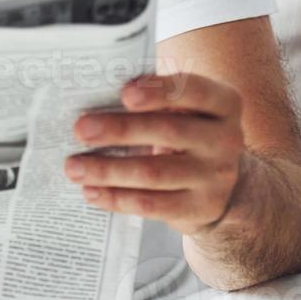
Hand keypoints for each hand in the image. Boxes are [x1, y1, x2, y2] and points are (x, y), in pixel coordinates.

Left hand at [66, 72, 247, 236]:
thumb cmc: (186, 132)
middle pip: (168, 131)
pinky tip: (91, 192)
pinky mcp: (200, 208)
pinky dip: (117, 198)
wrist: (219, 184)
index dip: (160, 91)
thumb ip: (153, 100)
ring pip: (155, 172)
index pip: (194, 90)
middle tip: (80, 129)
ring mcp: (216, 177)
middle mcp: (226, 138)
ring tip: (74, 166)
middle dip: (120, 129)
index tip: (124, 93)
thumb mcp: (183, 111)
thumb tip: (95, 102)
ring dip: (109, 170)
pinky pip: (153, 205)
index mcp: (223, 103)